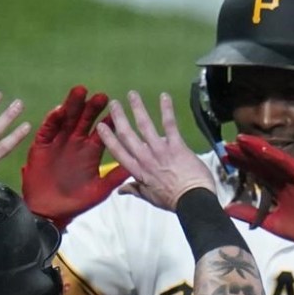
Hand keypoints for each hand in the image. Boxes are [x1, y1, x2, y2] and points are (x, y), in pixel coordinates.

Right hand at [21, 85, 129, 229]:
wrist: (49, 211)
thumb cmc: (76, 202)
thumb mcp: (99, 190)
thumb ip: (115, 177)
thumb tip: (135, 167)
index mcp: (91, 151)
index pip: (102, 131)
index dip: (108, 120)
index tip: (117, 108)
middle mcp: (75, 142)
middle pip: (85, 120)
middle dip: (92, 108)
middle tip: (101, 96)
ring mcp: (58, 141)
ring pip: (67, 119)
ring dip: (73, 105)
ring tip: (80, 92)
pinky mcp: (42, 145)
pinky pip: (48, 129)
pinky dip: (53, 119)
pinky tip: (59, 110)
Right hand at [97, 91, 213, 211]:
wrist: (193, 200)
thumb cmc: (172, 200)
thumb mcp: (150, 197)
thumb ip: (135, 190)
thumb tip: (120, 190)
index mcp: (138, 171)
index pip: (119, 152)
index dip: (108, 138)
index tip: (101, 126)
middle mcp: (146, 158)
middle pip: (128, 135)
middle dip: (119, 118)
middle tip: (113, 103)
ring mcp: (160, 151)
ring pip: (145, 126)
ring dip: (138, 108)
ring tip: (132, 94)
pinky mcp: (176, 146)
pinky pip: (170, 125)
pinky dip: (167, 109)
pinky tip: (164, 96)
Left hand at [224, 134, 293, 261]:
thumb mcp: (270, 222)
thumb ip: (250, 213)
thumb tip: (227, 209)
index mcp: (279, 187)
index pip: (257, 173)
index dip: (242, 165)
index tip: (225, 158)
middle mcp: (286, 178)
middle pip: (262, 163)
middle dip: (245, 154)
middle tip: (227, 145)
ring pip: (274, 159)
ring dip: (257, 149)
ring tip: (241, 140)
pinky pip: (289, 163)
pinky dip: (275, 155)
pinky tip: (261, 148)